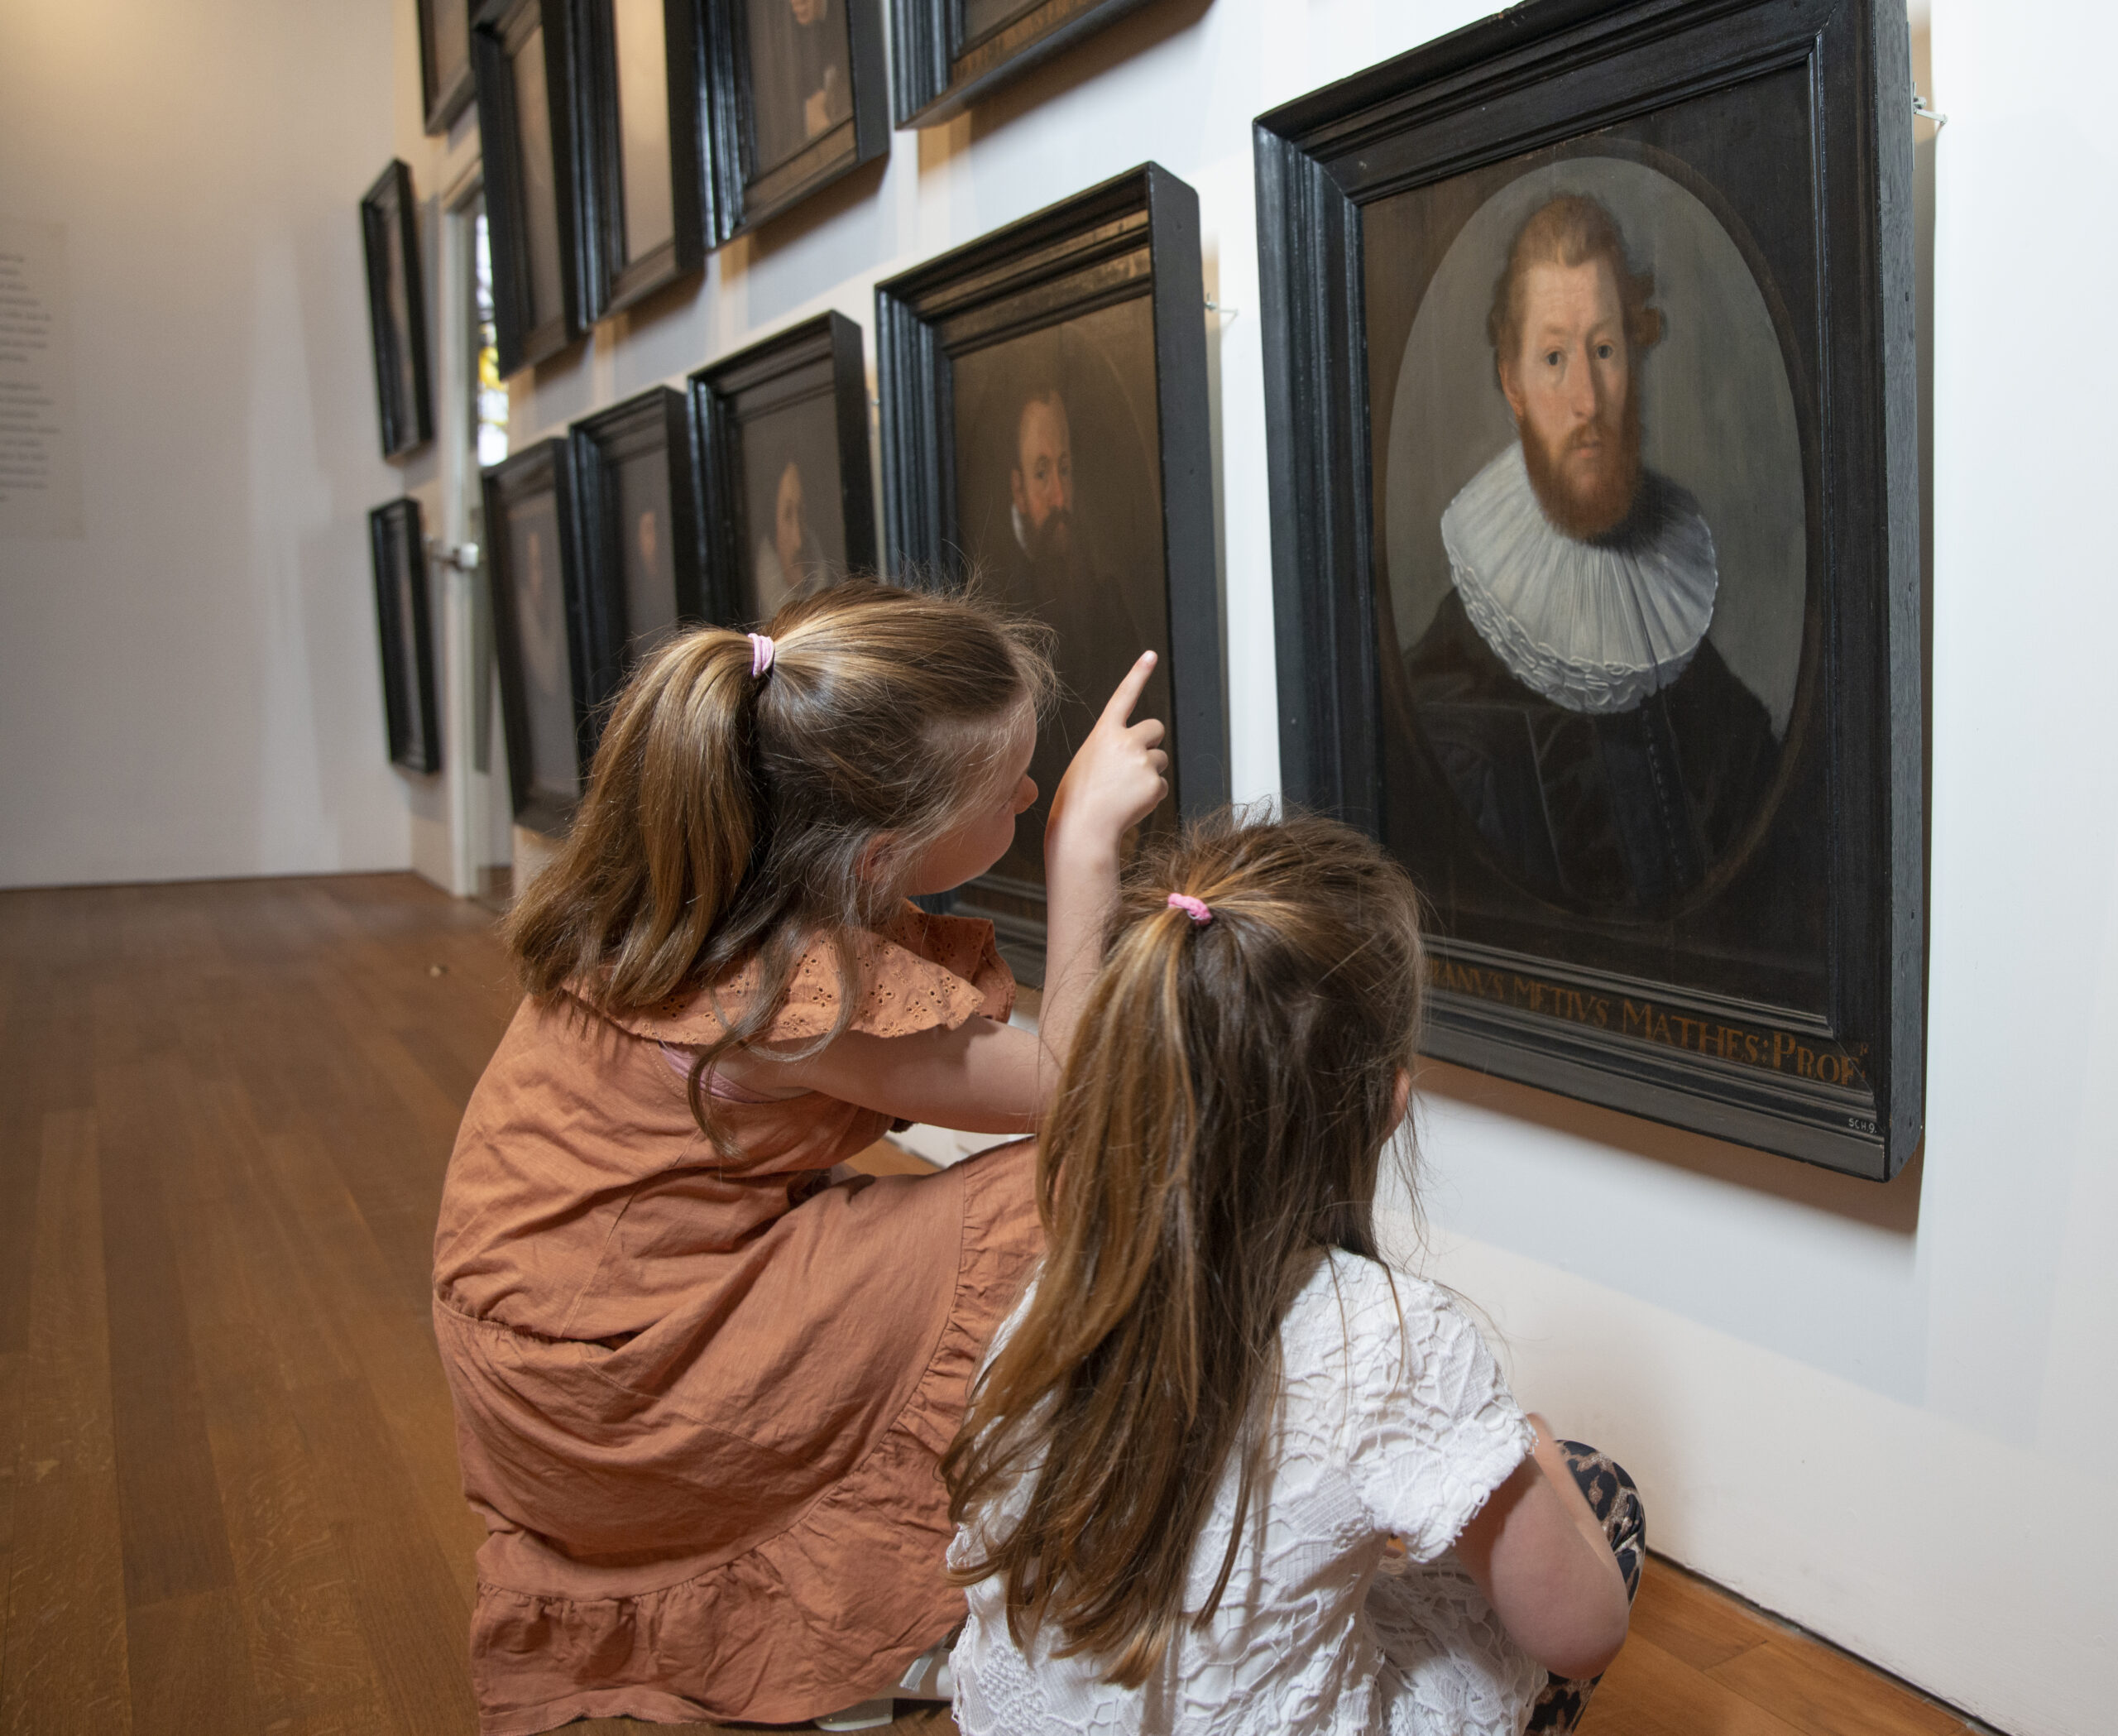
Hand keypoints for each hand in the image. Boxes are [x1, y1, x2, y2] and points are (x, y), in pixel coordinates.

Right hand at [1046, 652, 1168, 864]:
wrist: (1082, 831)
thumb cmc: (1076, 802)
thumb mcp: (1085, 763)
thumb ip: (1108, 749)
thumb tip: (1133, 755)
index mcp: (1103, 733)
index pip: (1123, 696)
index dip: (1138, 673)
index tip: (1150, 655)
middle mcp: (1125, 741)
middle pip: (1155, 728)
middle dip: (1150, 743)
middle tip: (1132, 766)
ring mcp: (1142, 762)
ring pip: (1159, 760)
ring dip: (1147, 774)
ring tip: (1122, 793)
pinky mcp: (1154, 784)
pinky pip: (1160, 787)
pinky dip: (1149, 797)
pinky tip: (1129, 806)